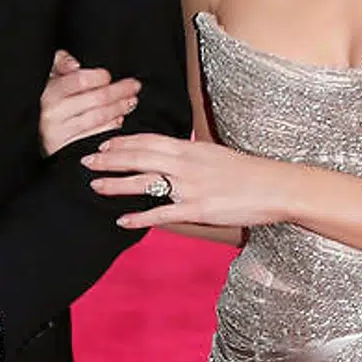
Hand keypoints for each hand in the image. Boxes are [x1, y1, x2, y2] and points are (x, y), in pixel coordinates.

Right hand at [39, 49, 138, 156]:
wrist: (36, 137)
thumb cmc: (48, 104)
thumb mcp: (48, 79)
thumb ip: (60, 64)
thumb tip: (74, 64)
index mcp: (49, 93)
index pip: (79, 80)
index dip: (99, 77)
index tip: (110, 76)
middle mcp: (53, 114)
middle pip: (95, 99)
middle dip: (119, 91)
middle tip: (135, 86)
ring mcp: (61, 134)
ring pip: (98, 118)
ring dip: (119, 108)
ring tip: (131, 102)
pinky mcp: (68, 151)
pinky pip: (96, 136)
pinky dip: (111, 127)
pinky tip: (119, 120)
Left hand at [83, 132, 287, 231]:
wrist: (275, 187)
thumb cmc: (249, 173)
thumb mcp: (217, 154)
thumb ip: (193, 154)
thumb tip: (175, 153)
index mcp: (191, 148)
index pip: (149, 140)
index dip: (124, 142)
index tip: (104, 143)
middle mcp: (186, 164)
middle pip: (140, 157)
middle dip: (110, 159)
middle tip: (86, 160)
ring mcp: (191, 187)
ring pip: (145, 182)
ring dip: (117, 184)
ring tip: (95, 186)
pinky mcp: (198, 210)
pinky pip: (162, 214)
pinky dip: (140, 217)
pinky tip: (123, 221)